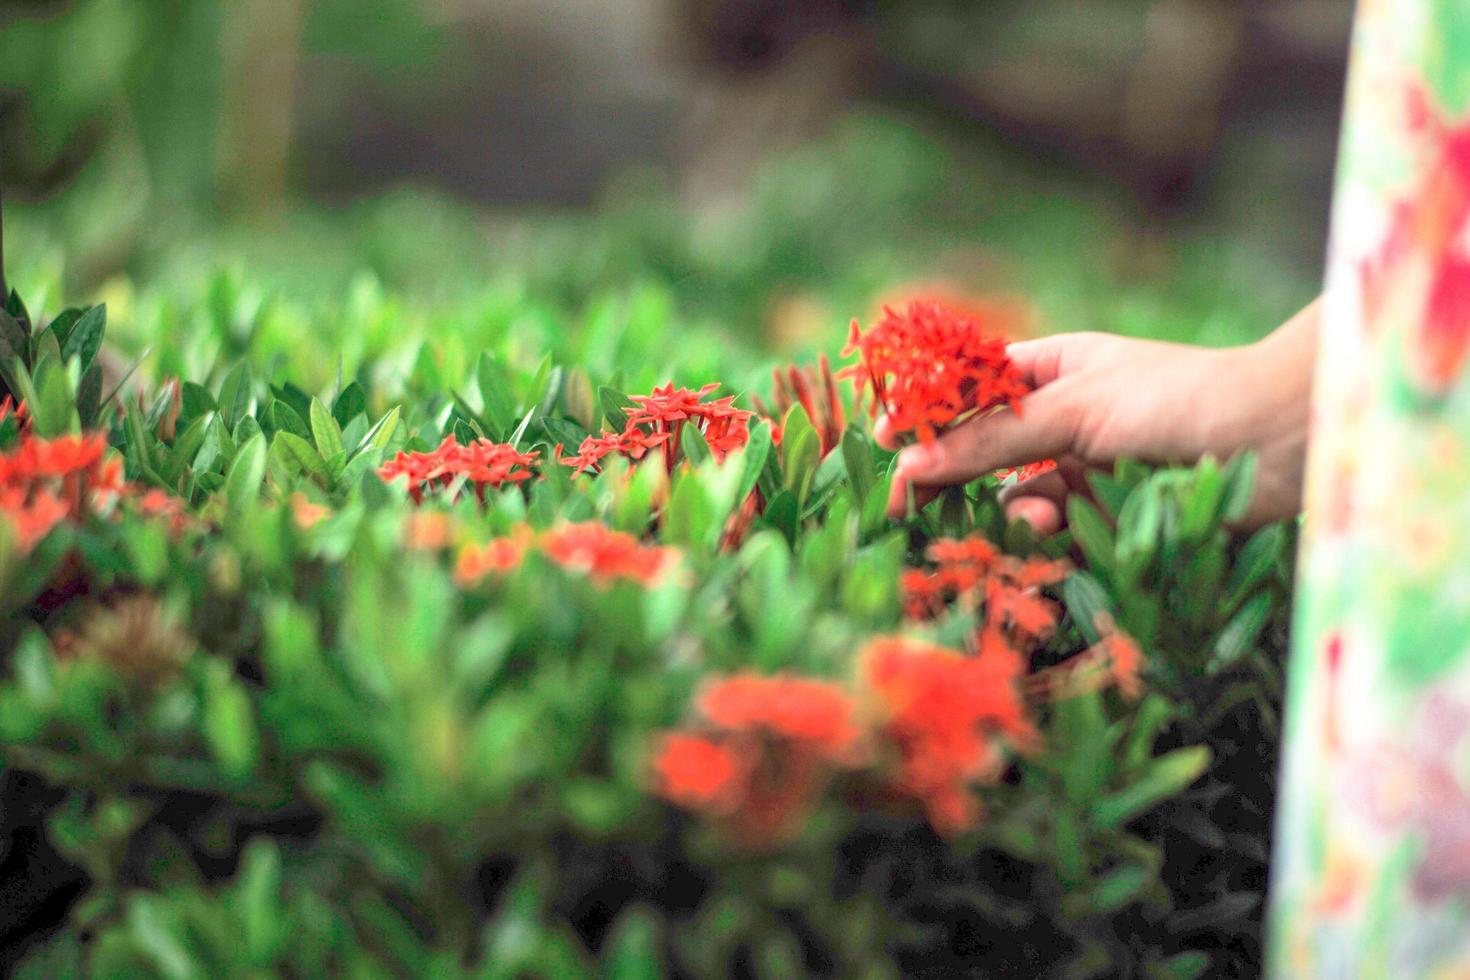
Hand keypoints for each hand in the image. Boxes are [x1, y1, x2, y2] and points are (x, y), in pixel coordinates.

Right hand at [876, 301, 1320, 531]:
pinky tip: (1047, 531)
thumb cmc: (1177, 398)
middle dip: (948, 475)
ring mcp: (1083, 468)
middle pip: (981, 449)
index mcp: (1051, 369)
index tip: (880, 445)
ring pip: (1013, 496)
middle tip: (907, 507)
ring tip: (1024, 520)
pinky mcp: (1108, 515)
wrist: (1277, 441)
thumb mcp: (1074, 409)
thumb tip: (909, 461)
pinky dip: (1042, 535)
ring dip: (1006, 510)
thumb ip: (990, 438)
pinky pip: (1053, 530)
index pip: (967, 390)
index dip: (923, 416)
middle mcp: (1062, 417)